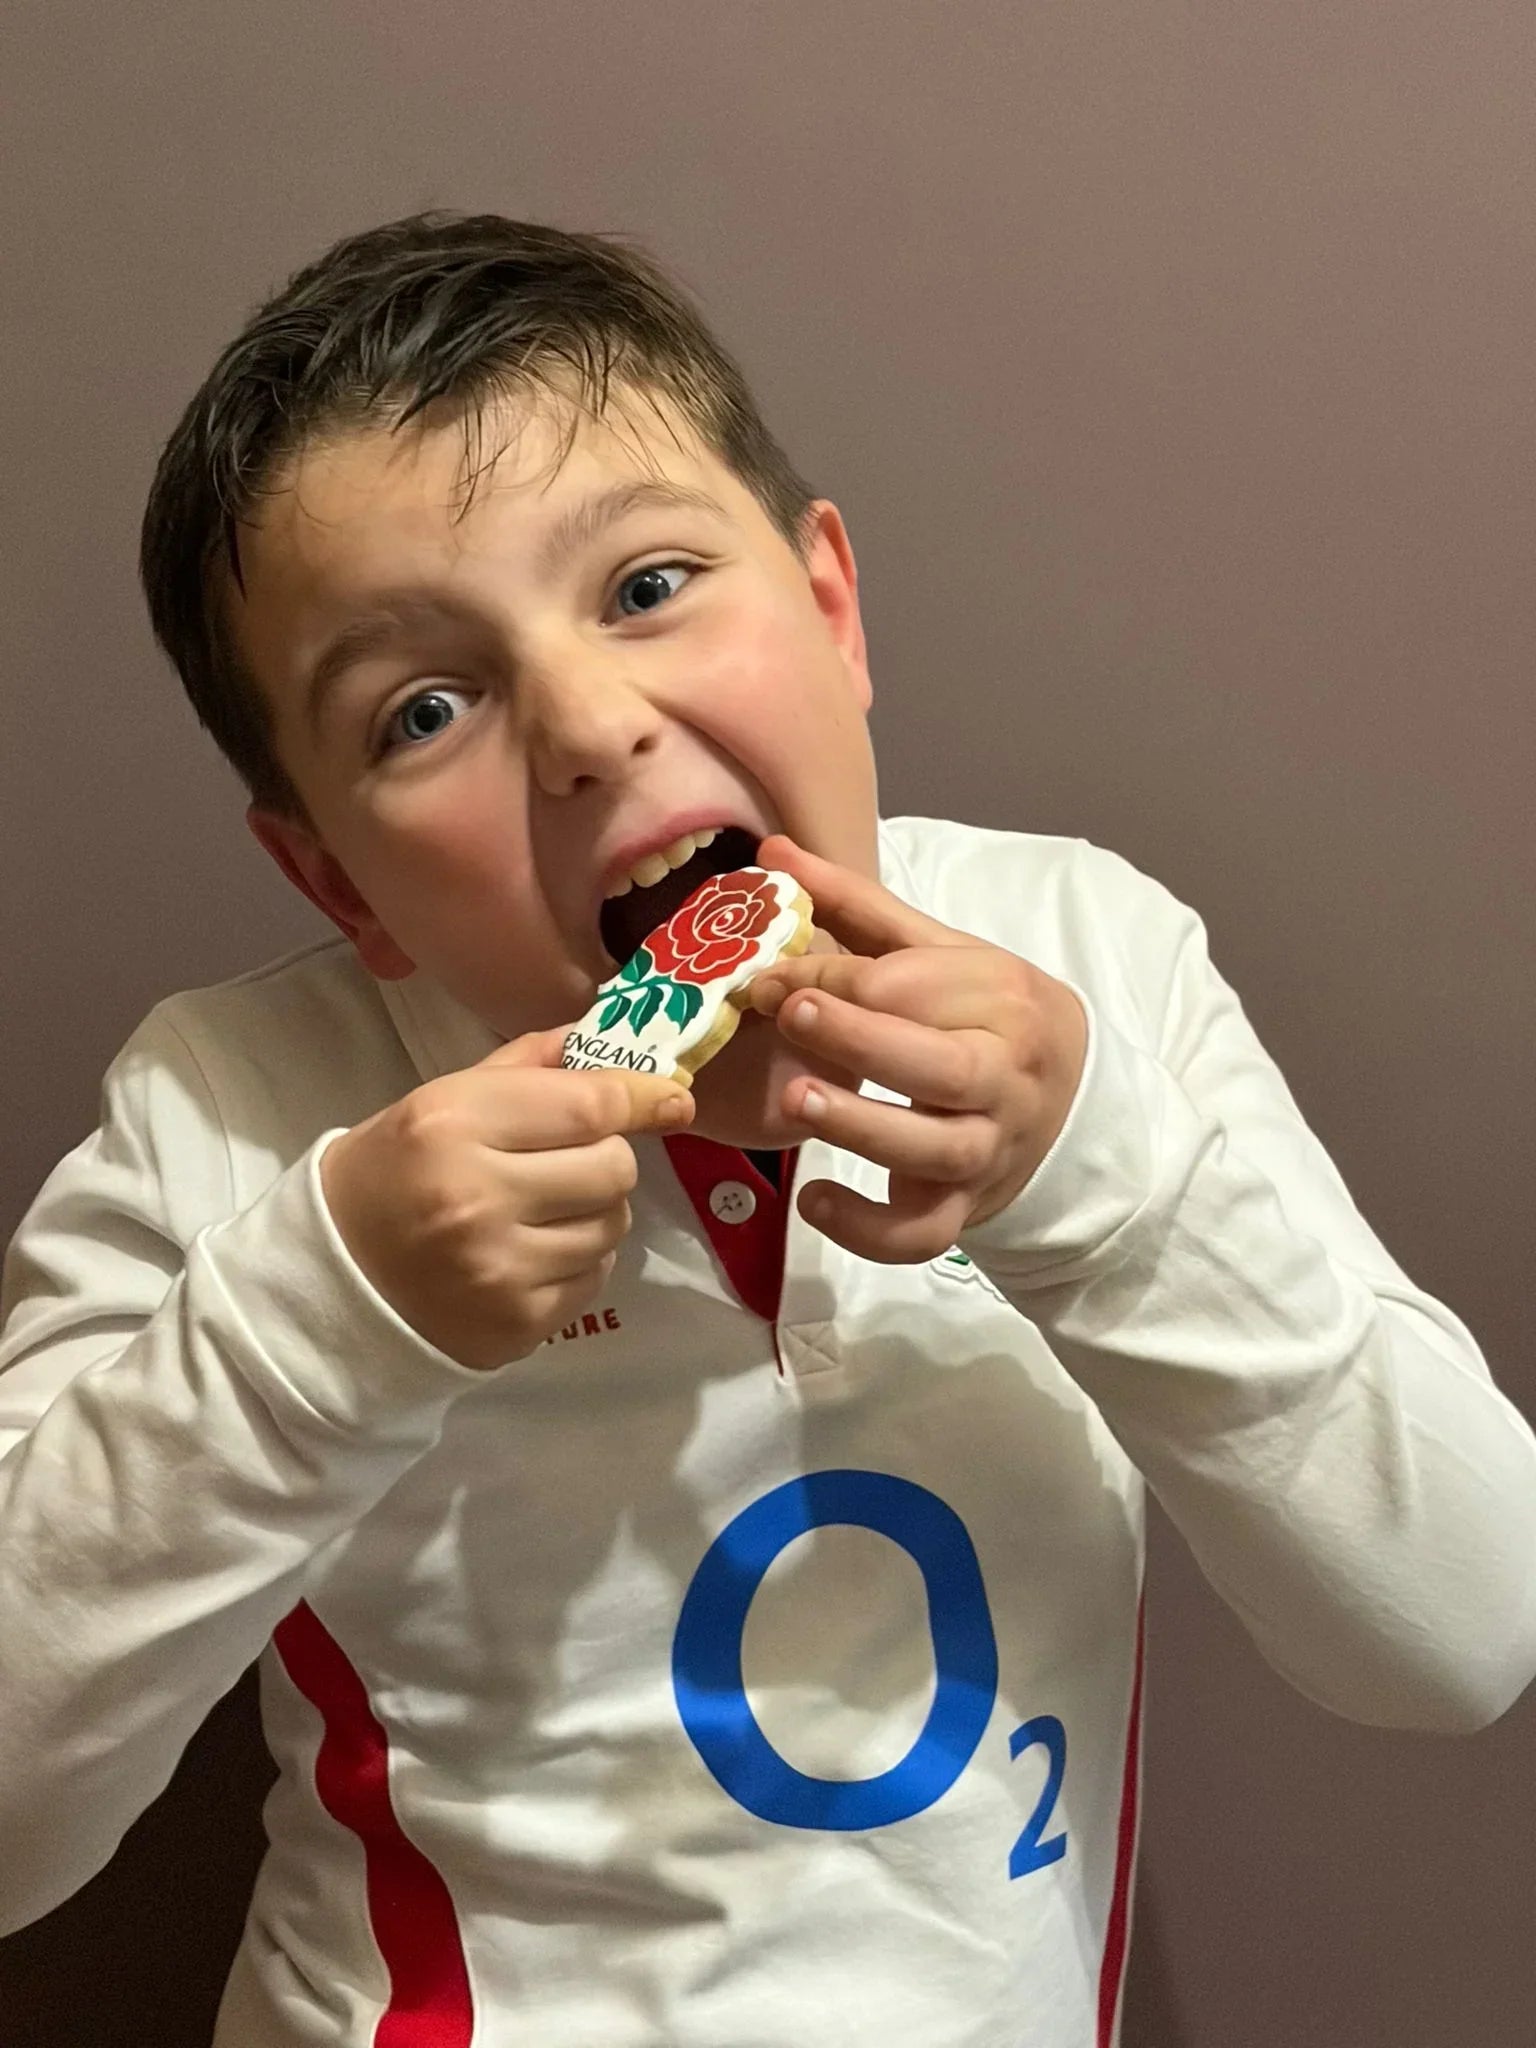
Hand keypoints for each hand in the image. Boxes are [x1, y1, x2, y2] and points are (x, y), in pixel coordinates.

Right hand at [321, 1029, 693, 1369]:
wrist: (334, 1281)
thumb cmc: (393, 1174)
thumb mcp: (440, 1101)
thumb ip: (526, 1067)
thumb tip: (605, 1038)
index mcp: (453, 1124)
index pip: (588, 1104)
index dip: (641, 1098)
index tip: (671, 1099)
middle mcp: (478, 1197)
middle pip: (614, 1167)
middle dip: (605, 1157)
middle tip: (566, 1162)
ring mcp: (500, 1269)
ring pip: (613, 1225)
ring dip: (594, 1211)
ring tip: (544, 1211)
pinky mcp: (518, 1323)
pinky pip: (594, 1277)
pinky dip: (578, 1260)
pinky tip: (532, 1253)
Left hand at [747, 835, 1087, 1263]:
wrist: (1073, 1111)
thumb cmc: (986, 1019)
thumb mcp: (940, 954)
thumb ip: (856, 907)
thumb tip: (775, 852)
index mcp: (1000, 997)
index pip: (909, 987)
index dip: (830, 980)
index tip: (764, 977)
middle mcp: (1004, 1075)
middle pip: (937, 1064)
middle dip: (860, 1037)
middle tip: (789, 1014)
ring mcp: (989, 1149)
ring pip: (933, 1149)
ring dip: (863, 1127)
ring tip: (795, 1099)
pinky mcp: (966, 1211)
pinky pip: (922, 1234)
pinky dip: (869, 1229)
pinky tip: (815, 1199)